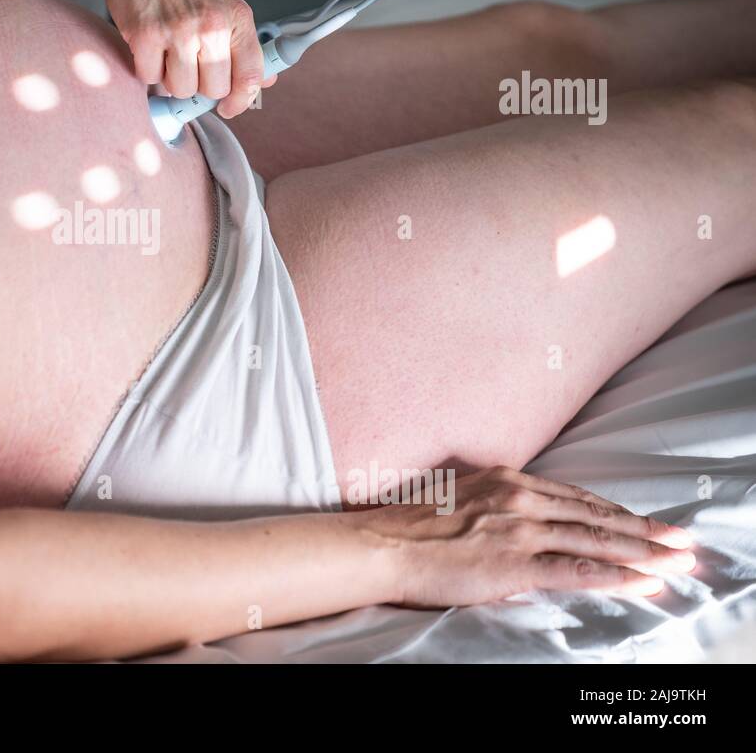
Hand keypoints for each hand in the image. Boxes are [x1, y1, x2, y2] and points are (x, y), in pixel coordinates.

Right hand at [100, 0, 274, 117]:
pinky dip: (146, 67)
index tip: (229, 108)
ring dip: (170, 78)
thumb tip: (265, 80)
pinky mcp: (146, 35)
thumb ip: (243, 44)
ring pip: (181, 88)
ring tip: (166, 52)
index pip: (251, 75)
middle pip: (213, 89)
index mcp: (237, 17)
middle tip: (187, 65)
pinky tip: (148, 46)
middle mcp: (212, 24)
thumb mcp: (223, 5)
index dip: (240, 100)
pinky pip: (149, 77)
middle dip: (198, 85)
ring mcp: (179, 31)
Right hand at [354, 466, 695, 607]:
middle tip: (680, 540)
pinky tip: (641, 581)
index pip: (575, 497)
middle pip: (595, 515)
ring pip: (596, 541)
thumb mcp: (459, 495)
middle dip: (643, 529)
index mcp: (507, 479)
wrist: (381, 542)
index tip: (643, 520)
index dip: (614, 510)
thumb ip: (494, 501)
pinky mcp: (515, 561)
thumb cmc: (409, 523)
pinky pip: (576, 571)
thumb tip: (515, 516)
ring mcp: (520, 529)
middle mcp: (520, 497)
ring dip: (642, 552)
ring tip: (675, 561)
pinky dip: (615, 576)